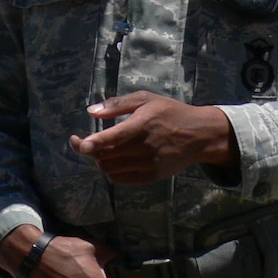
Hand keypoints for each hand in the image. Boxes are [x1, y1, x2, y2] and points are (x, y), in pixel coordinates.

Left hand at [70, 92, 235, 183]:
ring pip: (111, 168)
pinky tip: (117, 160)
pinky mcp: (151, 176)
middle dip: (93, 149)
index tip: (79, 143)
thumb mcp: (146, 99)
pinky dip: (112, 171)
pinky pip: (121, 179)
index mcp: (143, 125)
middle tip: (90, 142)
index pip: (113, 138)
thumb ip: (117, 104)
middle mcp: (145, 147)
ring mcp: (149, 164)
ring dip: (102, 160)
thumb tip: (91, 111)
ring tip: (107, 149)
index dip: (93, 143)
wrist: (198, 135)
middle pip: (107, 155)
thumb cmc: (169, 112)